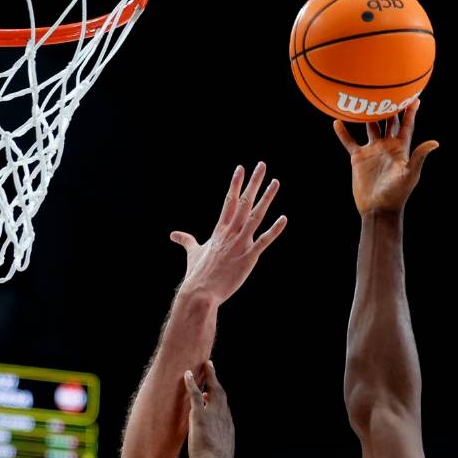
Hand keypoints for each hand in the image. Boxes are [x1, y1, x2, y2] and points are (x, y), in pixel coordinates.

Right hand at [172, 163, 287, 304]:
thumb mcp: (192, 253)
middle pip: (244, 202)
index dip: (236, 184)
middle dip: (253, 183)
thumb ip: (186, 240)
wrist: (200, 292)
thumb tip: (173, 234)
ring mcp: (240, 244)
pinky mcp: (248, 258)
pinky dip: (274, 230)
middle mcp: (230, 233)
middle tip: (261, 165)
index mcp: (219, 230)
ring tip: (275, 182)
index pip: (229, 201)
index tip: (241, 168)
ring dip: (266, 198)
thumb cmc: (196, 274)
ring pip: (256, 216)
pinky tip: (284, 218)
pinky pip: (264, 241)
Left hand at [182, 360, 238, 457]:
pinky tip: (187, 374)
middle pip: (221, 394)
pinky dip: (191, 383)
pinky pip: (194, 395)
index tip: (214, 391)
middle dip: (216, 380)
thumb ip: (216, 446)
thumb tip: (213, 447)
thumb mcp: (220, 455)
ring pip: (212, 390)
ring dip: (209, 376)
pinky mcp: (200, 416)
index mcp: (228, 426)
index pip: (224, 408)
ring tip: (205, 365)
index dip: (219, 398)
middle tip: (211, 368)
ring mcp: (213, 415)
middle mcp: (223, 417)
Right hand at [334, 99, 437, 215]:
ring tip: (362, 98)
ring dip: (366, 115)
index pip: (406, 125)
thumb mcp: (410, 174)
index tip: (413, 96)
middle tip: (385, 89)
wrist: (378, 209)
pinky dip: (343, 132)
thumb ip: (419, 156)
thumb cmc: (397, 193)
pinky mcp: (358, 158)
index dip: (410, 111)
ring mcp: (372, 151)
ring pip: (369, 127)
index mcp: (400, 148)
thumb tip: (435, 142)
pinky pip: (349, 142)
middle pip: (387, 121)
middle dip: (387, 106)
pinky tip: (337, 120)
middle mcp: (386, 146)